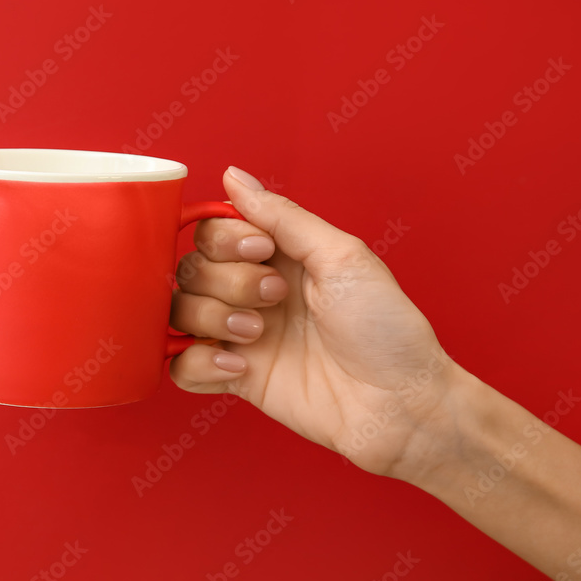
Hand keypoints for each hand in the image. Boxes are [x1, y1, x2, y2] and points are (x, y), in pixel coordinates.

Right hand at [170, 167, 465, 480]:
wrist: (400, 405)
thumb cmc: (386, 329)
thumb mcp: (342, 256)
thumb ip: (283, 216)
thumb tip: (234, 175)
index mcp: (278, 256)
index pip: (213, 231)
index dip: (225, 239)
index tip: (262, 250)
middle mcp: (252, 292)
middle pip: (191, 269)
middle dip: (227, 281)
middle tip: (275, 298)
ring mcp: (240, 336)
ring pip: (180, 313)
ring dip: (211, 319)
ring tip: (256, 335)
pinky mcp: (236, 378)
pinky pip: (182, 366)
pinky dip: (200, 365)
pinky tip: (240, 368)